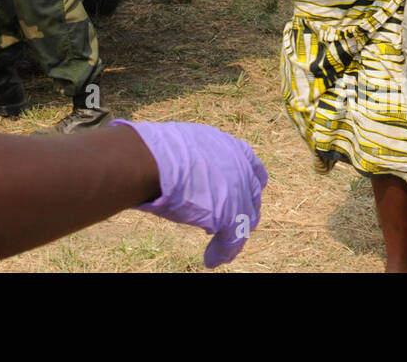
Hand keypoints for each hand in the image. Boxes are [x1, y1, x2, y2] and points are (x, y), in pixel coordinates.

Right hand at [108, 119, 267, 268]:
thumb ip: (194, 158)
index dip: (246, 182)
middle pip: (251, 195)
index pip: (252, 167)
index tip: (238, 191)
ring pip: (245, 219)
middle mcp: (241, 168)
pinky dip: (221, 252)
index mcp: (231, 147)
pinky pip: (232, 240)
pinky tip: (211, 260)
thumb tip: (181, 167)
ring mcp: (239, 192)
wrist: (154, 160)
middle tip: (226, 219)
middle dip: (241, 208)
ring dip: (233, 233)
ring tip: (219, 247)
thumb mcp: (184, 146)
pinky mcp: (232, 215)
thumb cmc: (158, 151)